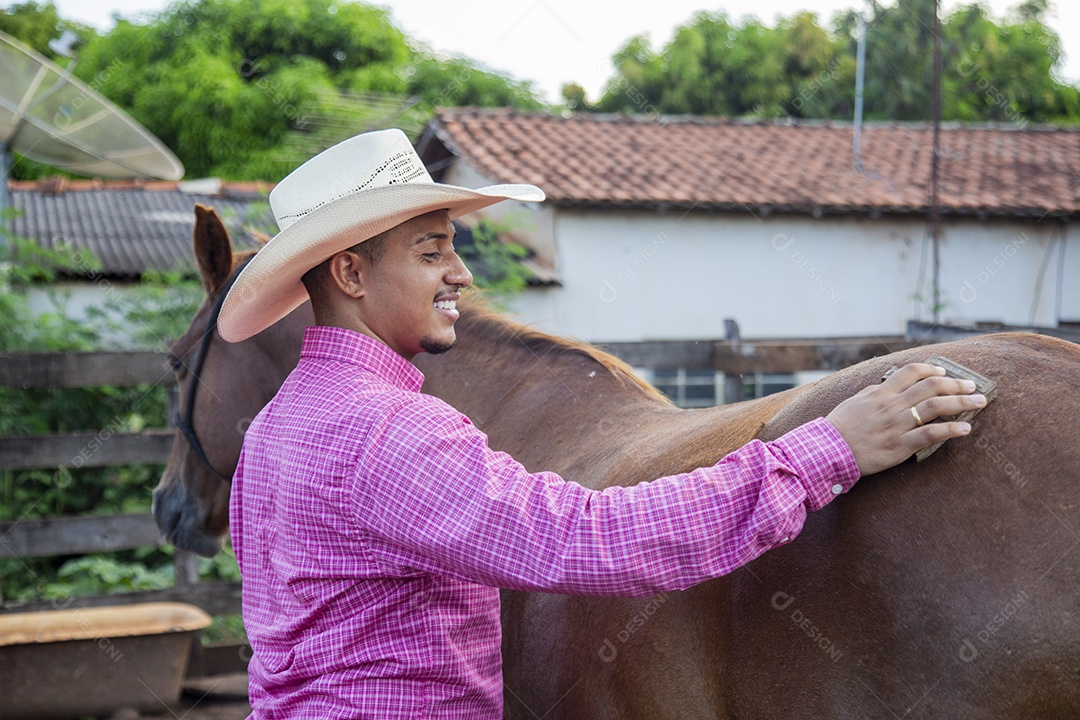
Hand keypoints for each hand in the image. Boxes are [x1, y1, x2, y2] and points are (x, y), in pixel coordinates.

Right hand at [825, 363, 985, 475]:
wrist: (829, 450)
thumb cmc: (839, 427)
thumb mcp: (855, 401)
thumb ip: (876, 392)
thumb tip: (891, 384)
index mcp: (880, 392)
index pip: (912, 372)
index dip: (933, 370)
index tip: (945, 373)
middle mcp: (892, 405)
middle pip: (932, 386)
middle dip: (957, 384)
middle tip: (972, 386)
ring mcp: (897, 425)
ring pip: (936, 407)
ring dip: (962, 403)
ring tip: (979, 402)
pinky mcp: (900, 445)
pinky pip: (931, 434)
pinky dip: (951, 430)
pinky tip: (965, 429)